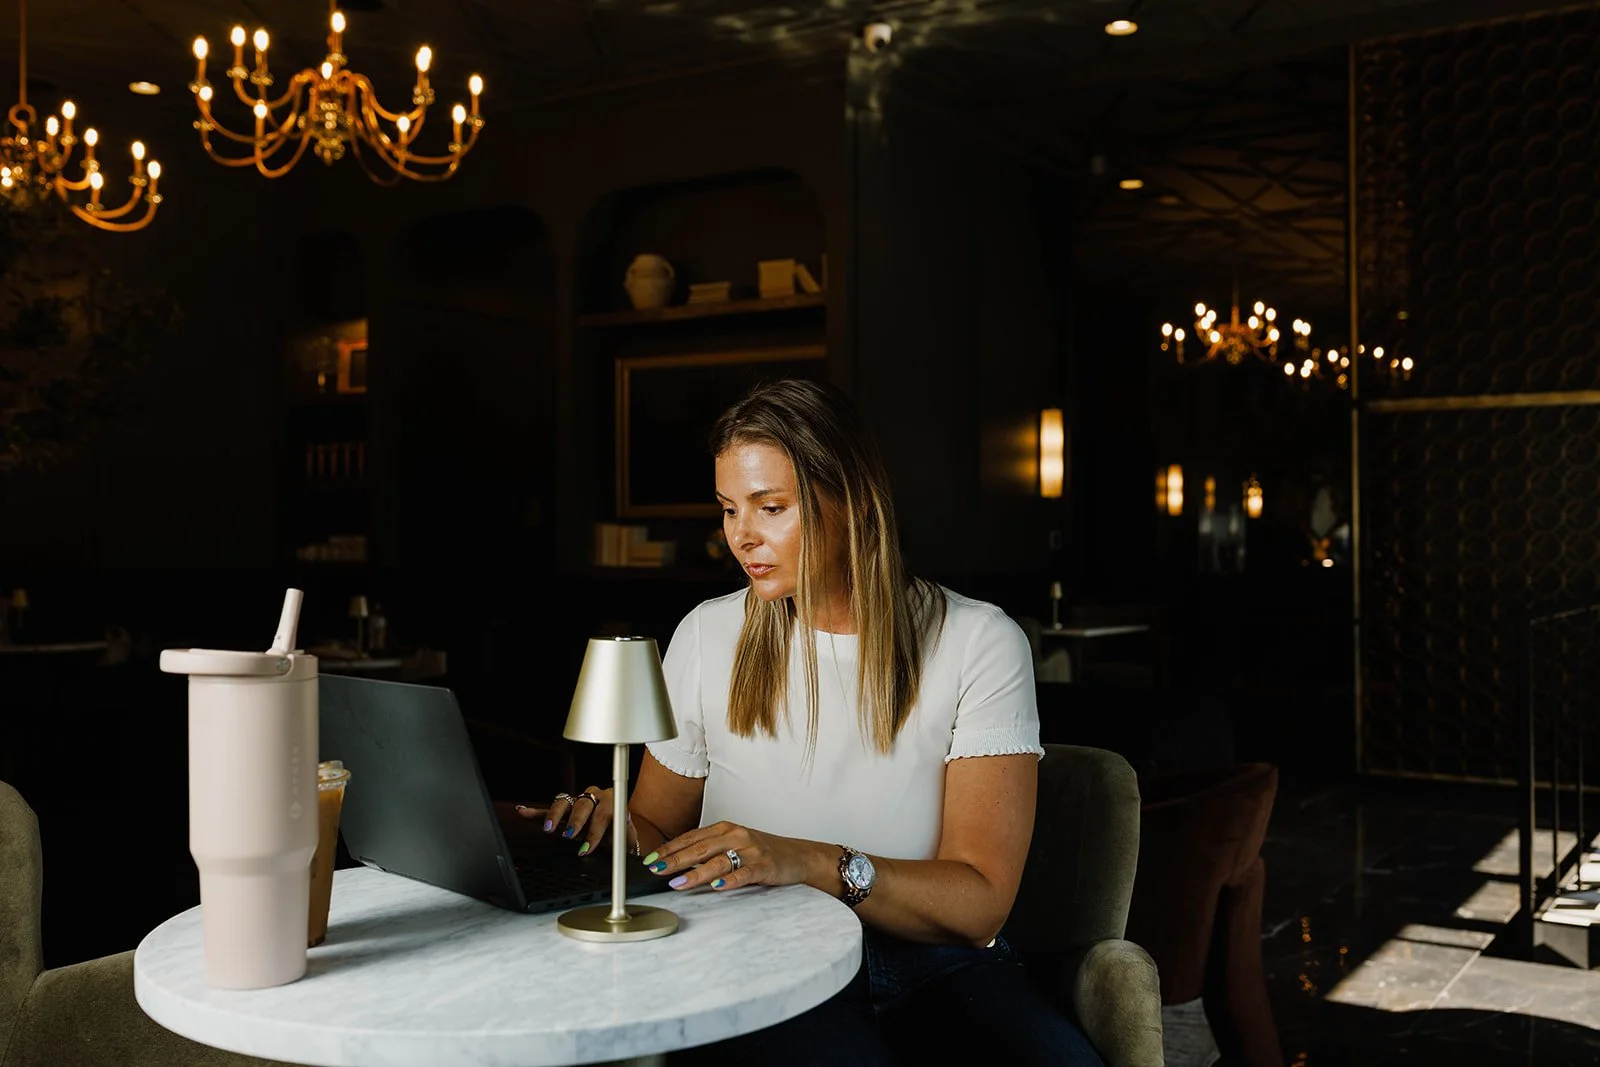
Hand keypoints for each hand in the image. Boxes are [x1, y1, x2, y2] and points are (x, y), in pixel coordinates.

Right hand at [515, 788, 637, 857]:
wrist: (619, 831)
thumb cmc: (622, 834)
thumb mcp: (629, 838)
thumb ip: (626, 831)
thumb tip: (623, 825)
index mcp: (612, 800)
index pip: (602, 813)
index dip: (594, 832)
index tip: (586, 849)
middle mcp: (594, 796)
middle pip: (582, 804)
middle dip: (575, 821)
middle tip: (569, 836)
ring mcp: (578, 801)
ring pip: (564, 802)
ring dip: (555, 814)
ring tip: (549, 828)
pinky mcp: (566, 810)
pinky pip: (549, 809)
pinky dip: (535, 812)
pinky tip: (522, 811)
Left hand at [642, 820, 819, 892]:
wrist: (797, 855)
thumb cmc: (760, 851)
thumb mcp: (732, 845)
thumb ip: (708, 852)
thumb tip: (676, 865)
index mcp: (725, 829)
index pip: (691, 838)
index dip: (669, 849)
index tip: (650, 859)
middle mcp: (736, 835)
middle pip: (700, 848)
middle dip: (675, 859)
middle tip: (656, 870)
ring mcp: (750, 850)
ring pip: (718, 861)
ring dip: (696, 873)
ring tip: (677, 883)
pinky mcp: (764, 865)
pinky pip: (744, 873)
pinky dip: (729, 880)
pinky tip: (716, 886)